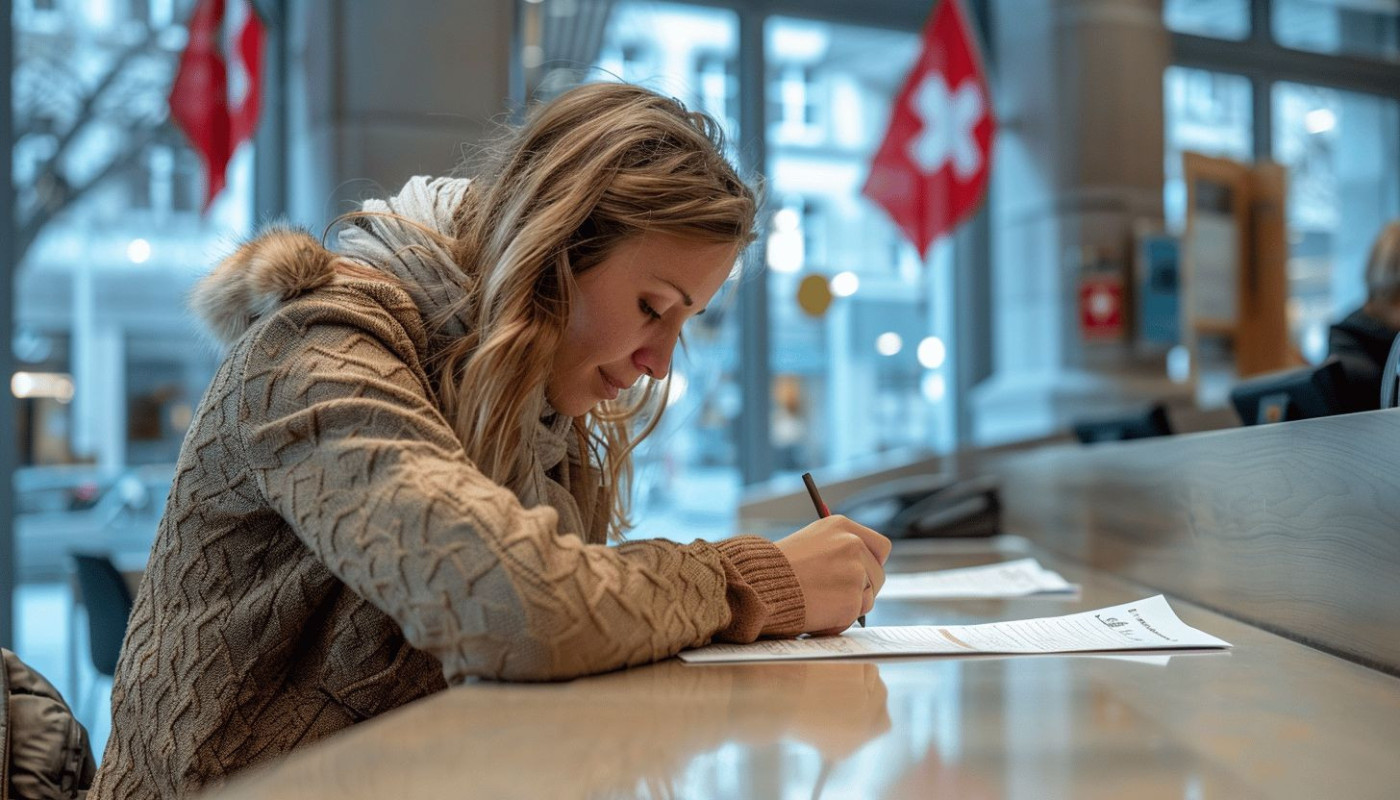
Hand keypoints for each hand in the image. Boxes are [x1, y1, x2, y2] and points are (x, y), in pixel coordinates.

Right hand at [775, 515, 890, 634]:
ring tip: (819, 603)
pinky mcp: (852, 599)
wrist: (759, 585)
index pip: (881, 547)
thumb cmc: (776, 568)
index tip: (864, 575)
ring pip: (868, 597)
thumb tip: (860, 570)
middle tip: (837, 597)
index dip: (873, 563)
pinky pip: (855, 617)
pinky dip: (838, 621)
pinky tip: (817, 615)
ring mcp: (855, 571)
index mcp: (842, 526)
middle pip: (878, 575)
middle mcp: (853, 544)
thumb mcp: (810, 542)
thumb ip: (838, 550)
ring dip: (849, 606)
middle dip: (863, 589)